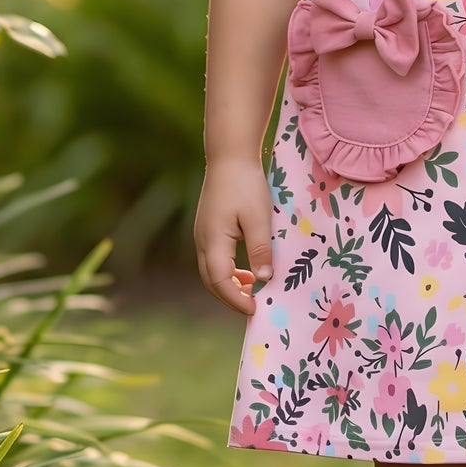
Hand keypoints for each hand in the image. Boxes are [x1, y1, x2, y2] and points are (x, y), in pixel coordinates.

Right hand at [195, 154, 273, 315]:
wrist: (229, 156)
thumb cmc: (246, 184)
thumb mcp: (259, 218)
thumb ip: (260, 250)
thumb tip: (264, 280)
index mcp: (213, 241)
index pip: (220, 281)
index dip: (236, 300)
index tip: (256, 309)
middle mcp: (201, 241)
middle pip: (211, 281)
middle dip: (231, 298)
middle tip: (255, 307)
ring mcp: (202, 234)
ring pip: (210, 271)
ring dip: (229, 285)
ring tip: (252, 291)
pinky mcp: (207, 228)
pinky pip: (213, 259)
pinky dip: (227, 271)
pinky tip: (246, 271)